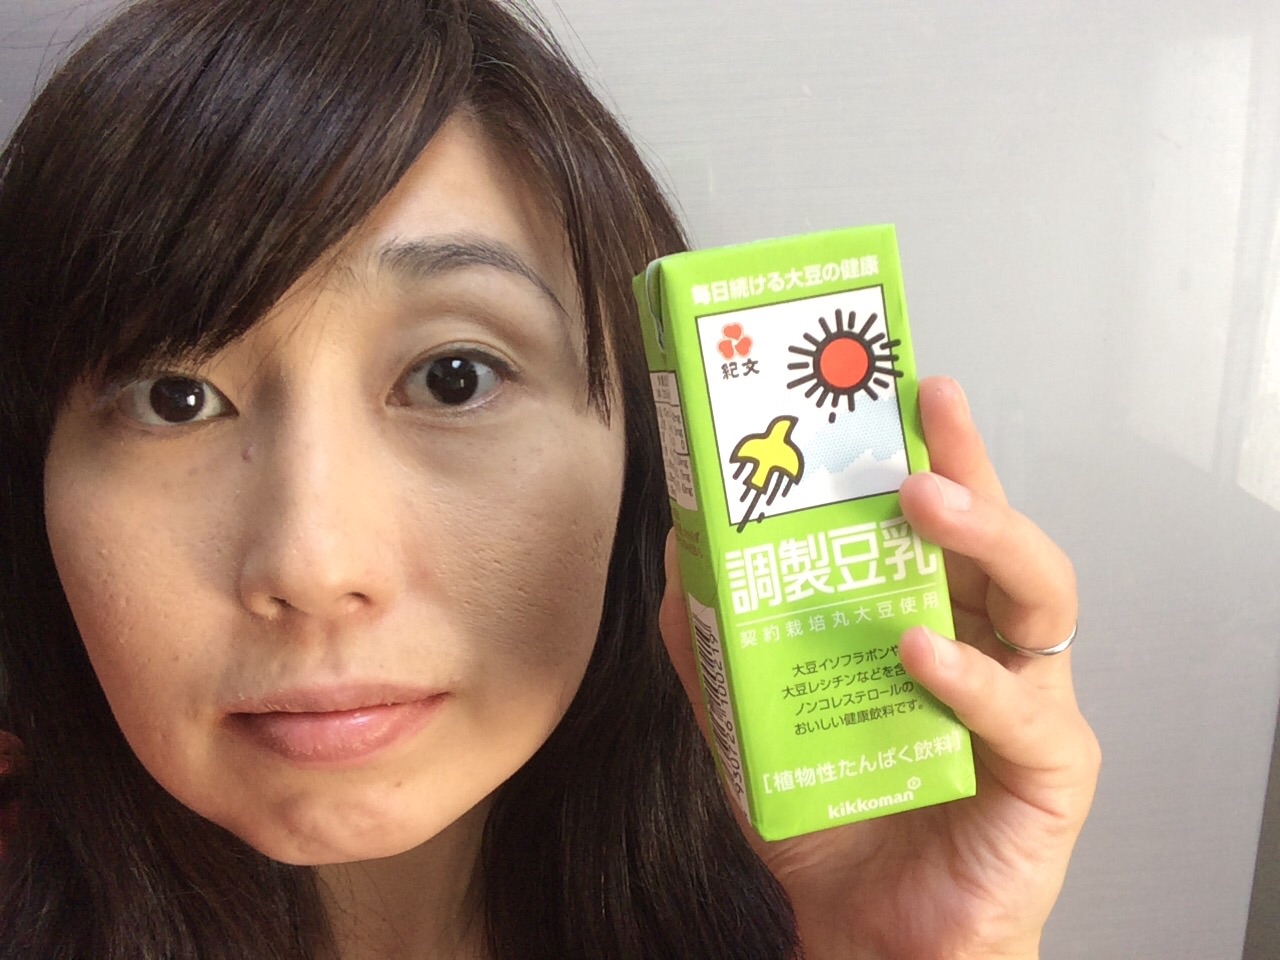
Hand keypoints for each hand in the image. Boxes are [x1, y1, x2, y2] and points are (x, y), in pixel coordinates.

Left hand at [659, 376, 1099, 959]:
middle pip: (1001, 530)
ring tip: (925, 505)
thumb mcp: (751, 718)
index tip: (901, 386)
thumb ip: (714, 639)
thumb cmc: (834, 815)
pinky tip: (921, 653)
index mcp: (931, 615)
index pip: (939, 520)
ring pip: (1042, 592)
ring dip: (986, 537)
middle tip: (922, 417)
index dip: (929, 449)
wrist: (871, 930)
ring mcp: (1028, 699)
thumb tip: (677, 549)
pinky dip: (970, 678)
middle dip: (967, 464)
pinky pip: (1022, 711)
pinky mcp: (1049, 769)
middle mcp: (989, 641)